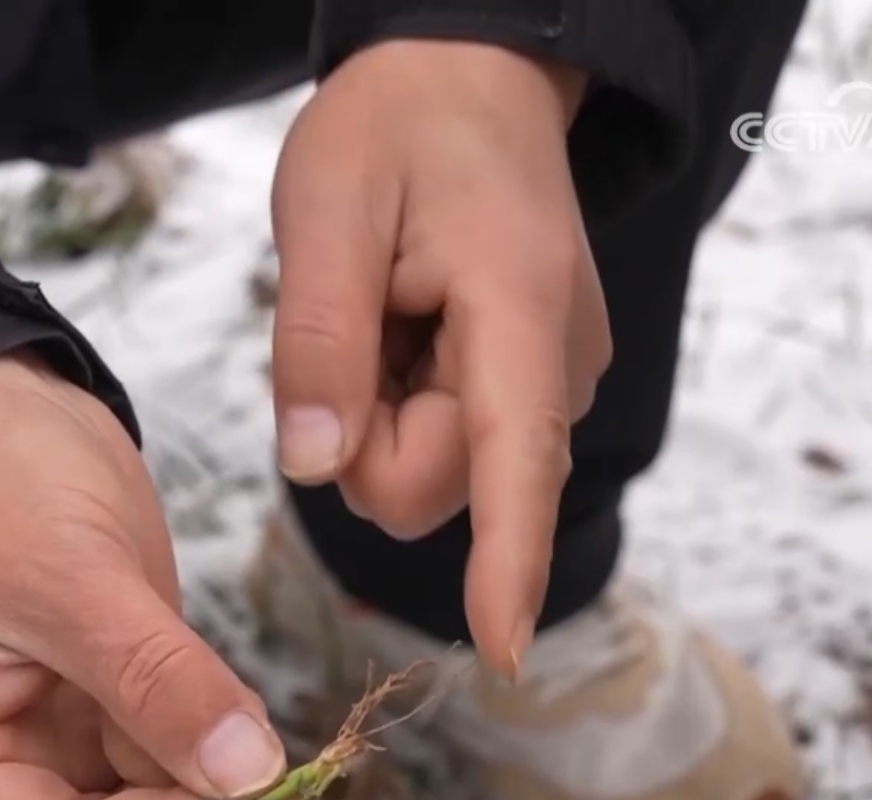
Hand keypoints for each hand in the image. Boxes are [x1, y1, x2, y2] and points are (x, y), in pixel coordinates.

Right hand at [0, 352, 289, 799]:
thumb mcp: (73, 575)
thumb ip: (159, 679)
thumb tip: (249, 773)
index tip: (259, 792)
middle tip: (276, 770)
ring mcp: (35, 749)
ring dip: (210, 777)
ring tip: (254, 731)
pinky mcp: (88, 718)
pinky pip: (161, 760)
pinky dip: (210, 742)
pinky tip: (238, 714)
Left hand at [269, 41, 608, 678]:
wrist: (471, 76)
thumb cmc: (396, 126)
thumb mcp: (326, 208)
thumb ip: (317, 341)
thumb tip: (312, 465)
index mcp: (517, 309)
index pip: (516, 459)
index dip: (504, 562)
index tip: (497, 651)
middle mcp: (560, 362)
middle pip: (434, 483)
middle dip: (362, 433)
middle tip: (353, 320)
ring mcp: (555, 378)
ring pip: (435, 470)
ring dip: (381, 412)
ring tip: (387, 307)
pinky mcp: (534, 386)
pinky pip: (446, 440)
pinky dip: (404, 399)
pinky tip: (410, 321)